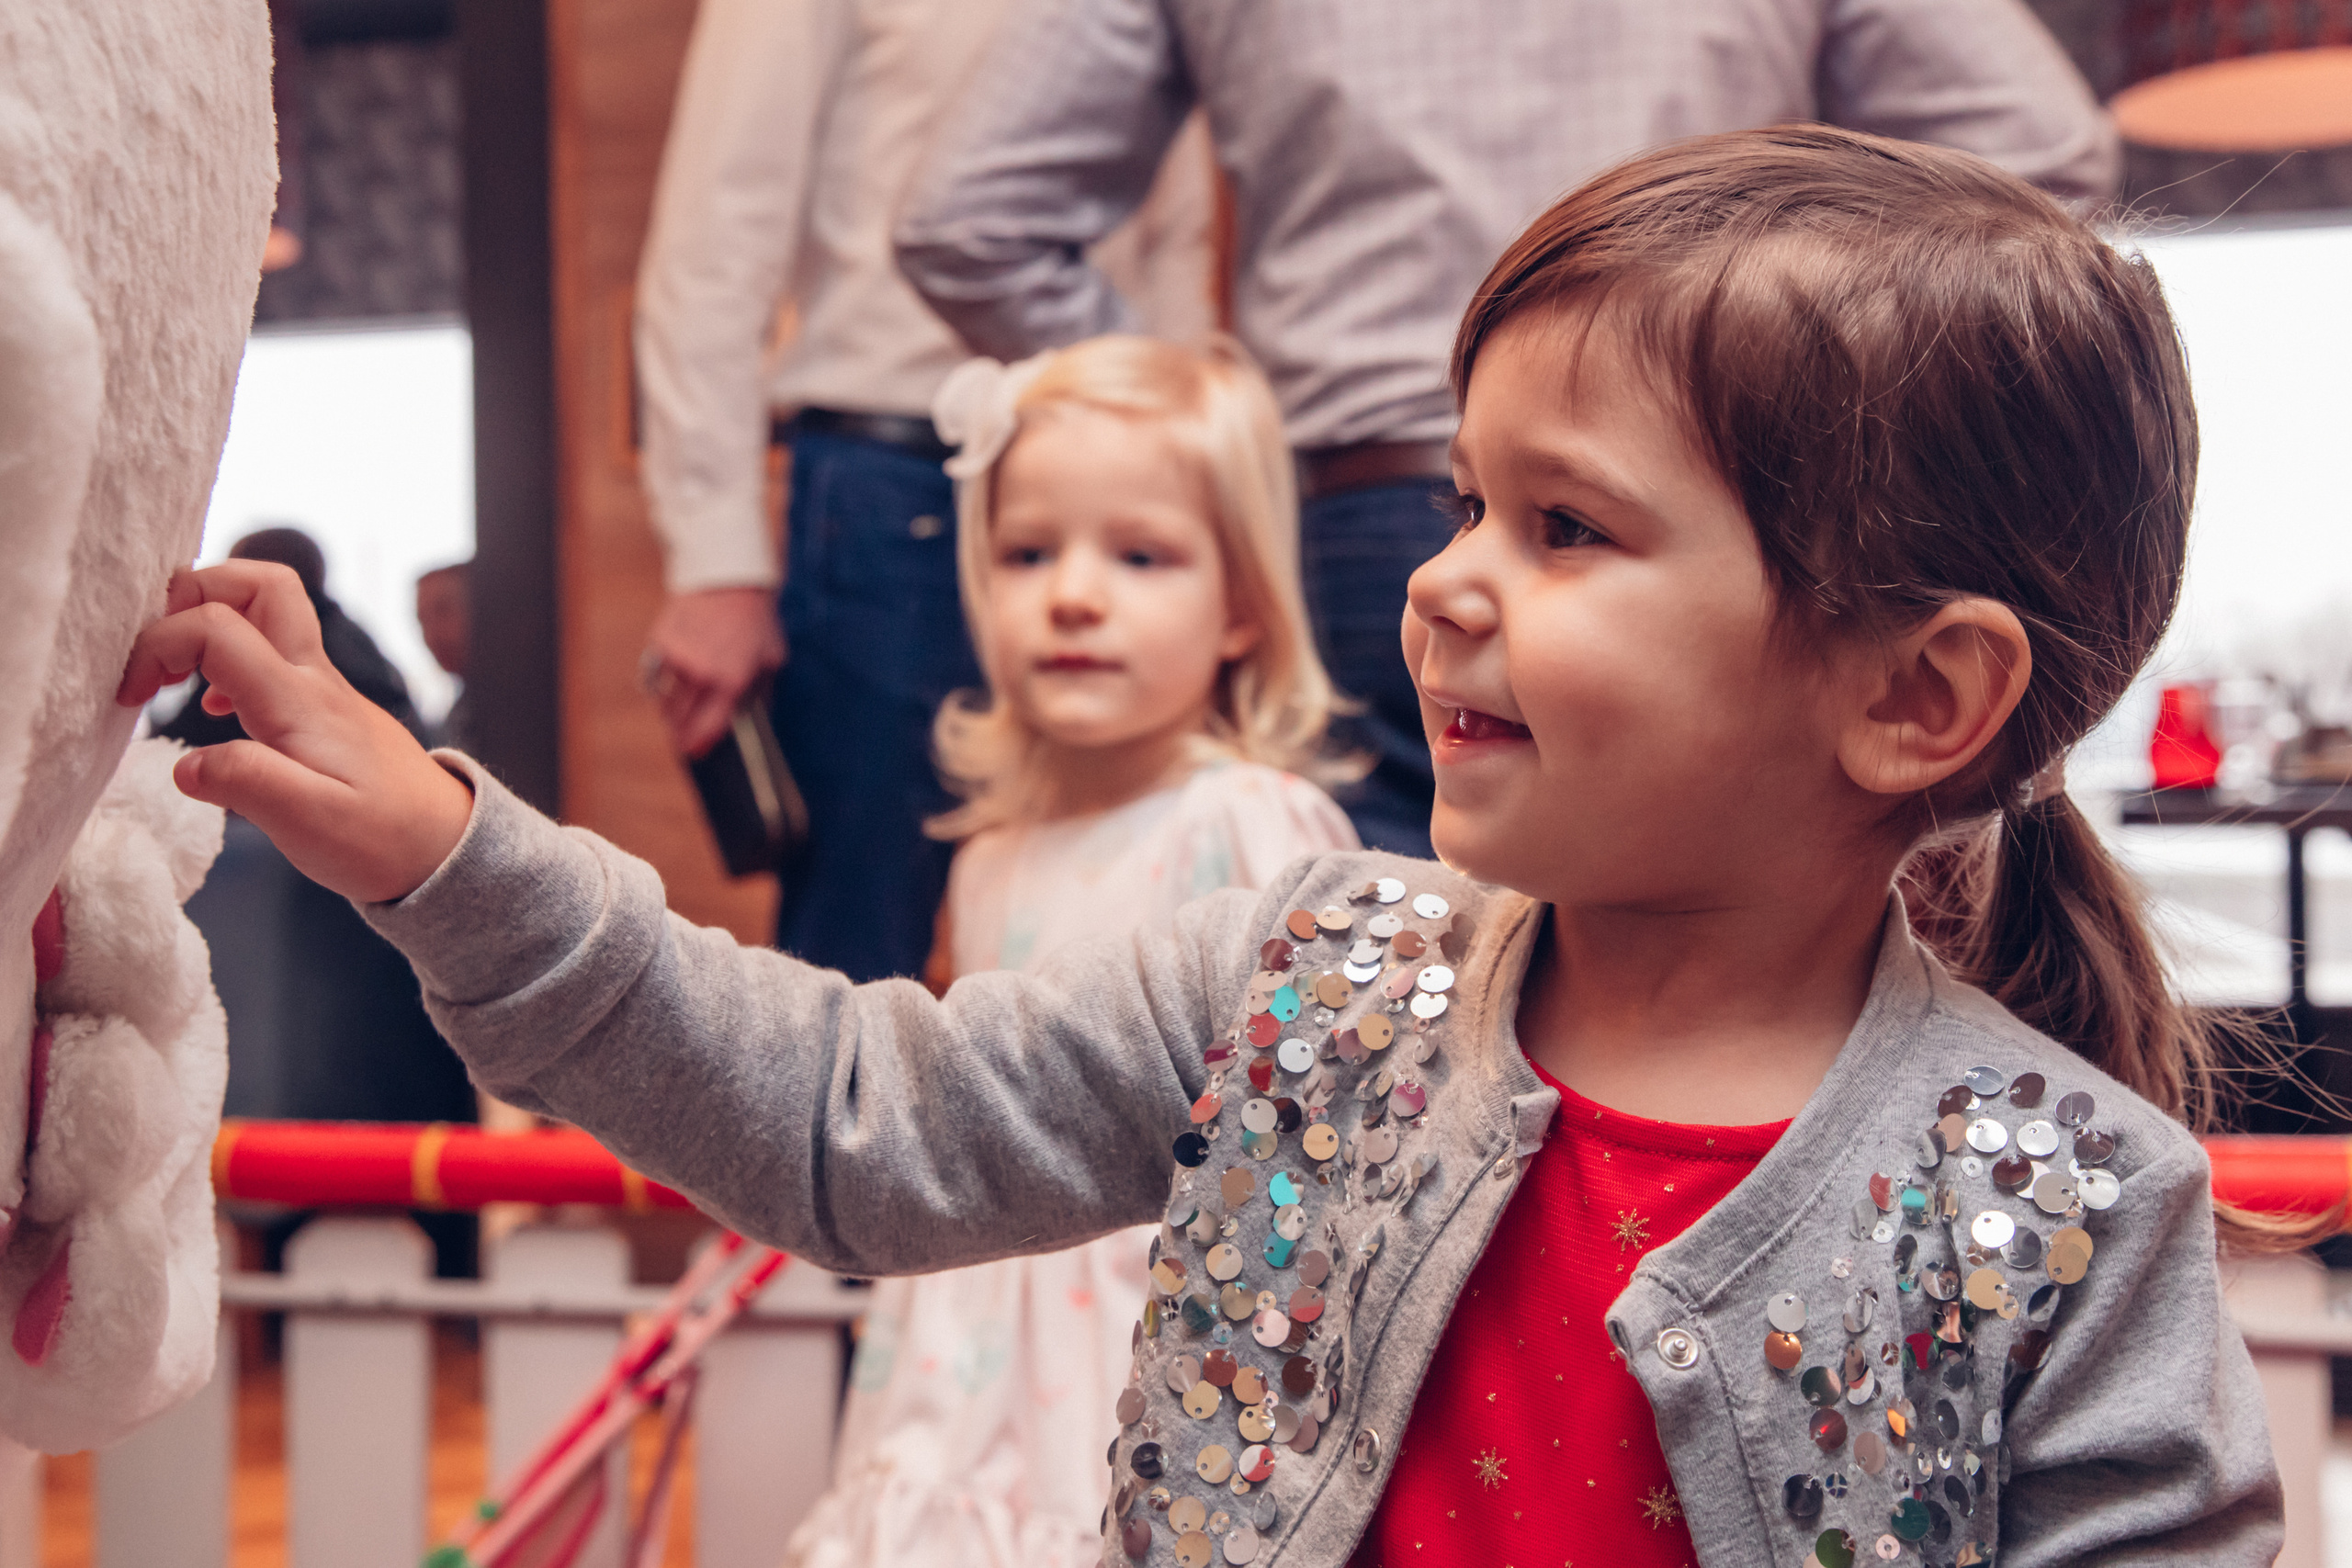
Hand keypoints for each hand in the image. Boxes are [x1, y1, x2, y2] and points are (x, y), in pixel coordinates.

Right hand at [117, 563, 474, 902]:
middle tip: (156, 651)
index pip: (217, 626)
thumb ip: (246, 785)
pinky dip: (233, 659)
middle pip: (260, 583)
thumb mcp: (309, 824)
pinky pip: (274, 652)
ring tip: (174, 676)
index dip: (160, 644)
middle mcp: (313, 680)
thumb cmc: (383, 839)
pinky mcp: (324, 707)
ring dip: (213, 621)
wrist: (445, 848)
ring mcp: (322, 688)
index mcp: (299, 700)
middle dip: (194, 593)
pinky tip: (218, 708)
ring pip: (269, 611)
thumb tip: (185, 763)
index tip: (131, 696)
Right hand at [645, 587, 785, 757]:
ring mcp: (677, 659)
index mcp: (731, 681)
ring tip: (675, 716)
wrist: (728, 579)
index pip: (709, 727)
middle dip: (680, 733)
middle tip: (681, 740)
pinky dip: (658, 687)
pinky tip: (666, 689)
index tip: (694, 753)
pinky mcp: (659, 644)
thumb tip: (754, 722)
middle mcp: (702, 674)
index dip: (699, 744)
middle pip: (680, 720)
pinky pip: (653, 678)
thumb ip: (762, 693)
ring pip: (664, 702)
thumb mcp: (772, 659)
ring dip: (669, 713)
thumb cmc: (755, 621)